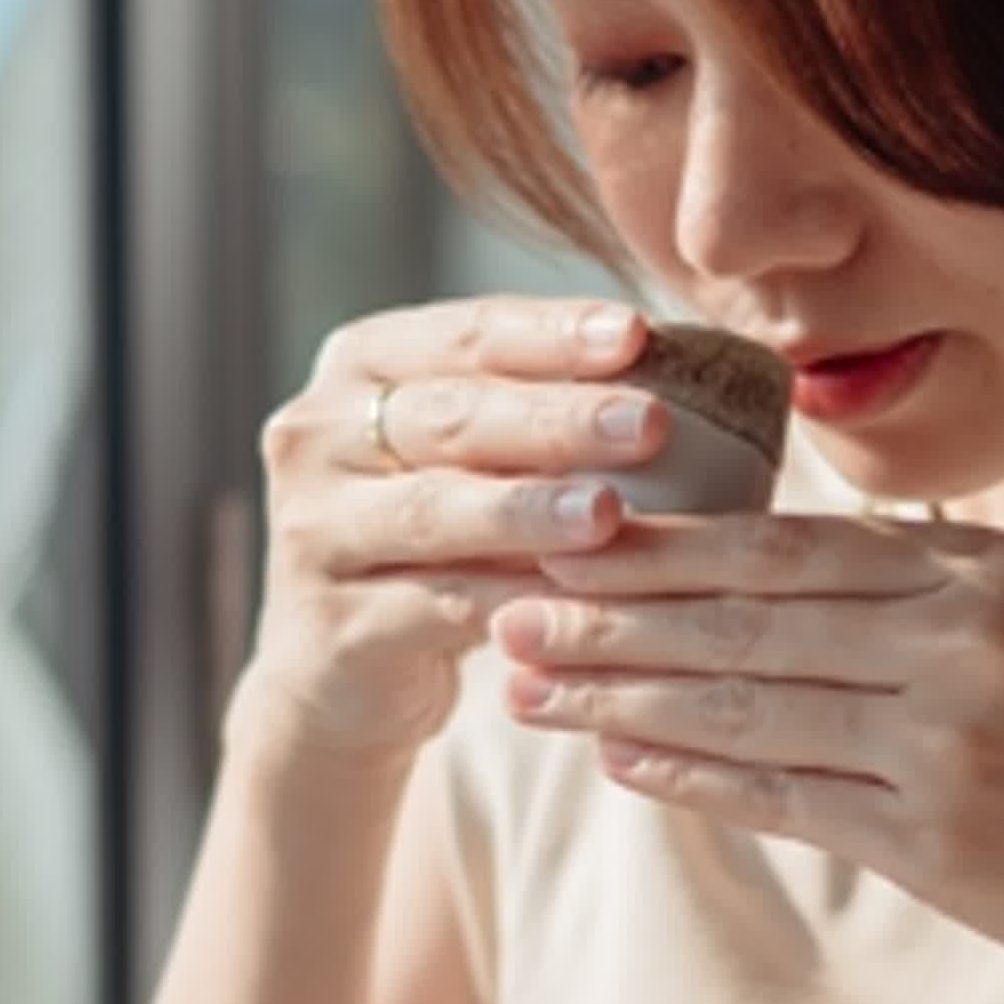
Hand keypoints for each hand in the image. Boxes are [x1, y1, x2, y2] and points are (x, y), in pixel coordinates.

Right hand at [235, 295, 672, 768]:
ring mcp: (313, 529)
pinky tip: (574, 602)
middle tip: (651, 423)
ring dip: (528, 512)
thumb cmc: (433, 542)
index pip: (465, 333)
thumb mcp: (470, 461)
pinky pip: (436, 606)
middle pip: (451, 418)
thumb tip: (690, 371)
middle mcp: (317, 435)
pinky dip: (509, 603)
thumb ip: (538, 412)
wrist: (340, 670)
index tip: (638, 333)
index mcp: (360, 365)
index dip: (551, 334)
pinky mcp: (331, 620)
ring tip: (609, 515)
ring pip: (435, 513)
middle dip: (557, 419)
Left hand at [488, 504, 1003, 1003]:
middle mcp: (968, 637)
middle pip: (747, 612)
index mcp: (993, 569)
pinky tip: (620, 763)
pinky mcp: (938, 838)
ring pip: (748, 701)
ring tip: (531, 688)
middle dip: (612, 612)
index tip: (567, 538)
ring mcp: (951, 739)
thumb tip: (769, 578)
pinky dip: (694, 777)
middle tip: (507, 609)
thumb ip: (925, 600)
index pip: (789, 544)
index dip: (664, 545)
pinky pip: (783, 796)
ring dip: (624, 696)